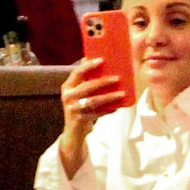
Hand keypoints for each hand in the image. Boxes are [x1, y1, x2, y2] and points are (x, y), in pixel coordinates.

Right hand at [55, 57, 128, 177]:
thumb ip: (82, 78)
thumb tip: (87, 58)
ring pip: (94, 101)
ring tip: (122, 93)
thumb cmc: (78, 106)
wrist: (73, 131)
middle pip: (87, 87)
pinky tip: (118, 107)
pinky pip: (97, 113)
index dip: (89, 66)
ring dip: (109, 97)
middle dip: (103, 82)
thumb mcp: (77, 92)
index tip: (101, 60)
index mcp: (67, 87)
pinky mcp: (80, 120)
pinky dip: (109, 110)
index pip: (77, 73)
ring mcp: (73, 109)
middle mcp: (68, 97)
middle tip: (117, 78)